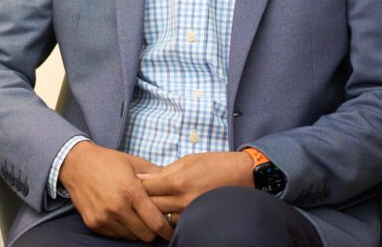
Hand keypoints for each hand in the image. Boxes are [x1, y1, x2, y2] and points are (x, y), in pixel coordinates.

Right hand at [58, 142, 172, 241]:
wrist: (76, 164)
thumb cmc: (108, 161)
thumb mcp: (134, 162)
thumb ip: (157, 174)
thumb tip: (176, 184)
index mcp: (130, 192)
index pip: (156, 222)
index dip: (167, 230)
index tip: (171, 230)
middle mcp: (117, 207)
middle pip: (146, 234)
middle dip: (153, 230)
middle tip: (154, 221)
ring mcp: (104, 217)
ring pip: (131, 237)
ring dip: (137, 230)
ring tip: (137, 216)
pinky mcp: (94, 223)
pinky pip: (116, 235)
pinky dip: (122, 229)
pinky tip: (122, 216)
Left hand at [138, 151, 253, 214]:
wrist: (245, 176)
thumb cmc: (217, 164)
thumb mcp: (188, 160)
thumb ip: (163, 171)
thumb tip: (142, 177)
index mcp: (178, 181)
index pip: (147, 188)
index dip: (139, 185)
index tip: (135, 182)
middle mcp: (184, 200)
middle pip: (152, 205)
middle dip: (144, 199)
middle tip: (141, 193)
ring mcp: (192, 212)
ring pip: (163, 217)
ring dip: (157, 210)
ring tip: (156, 201)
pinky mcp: (199, 218)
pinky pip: (178, 221)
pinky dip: (171, 216)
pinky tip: (171, 208)